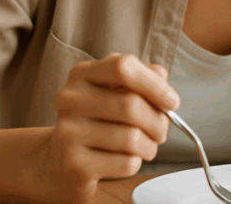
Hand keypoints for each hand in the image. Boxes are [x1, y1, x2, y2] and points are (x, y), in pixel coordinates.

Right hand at [33, 53, 178, 203]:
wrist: (58, 160)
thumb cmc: (96, 121)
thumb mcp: (114, 92)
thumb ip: (140, 78)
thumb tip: (161, 77)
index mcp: (82, 74)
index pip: (123, 67)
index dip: (154, 84)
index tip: (172, 101)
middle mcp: (70, 99)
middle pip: (131, 105)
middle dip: (158, 121)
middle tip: (161, 131)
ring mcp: (68, 132)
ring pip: (131, 137)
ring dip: (150, 145)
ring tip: (147, 146)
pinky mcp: (74, 164)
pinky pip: (125, 163)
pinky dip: (136, 162)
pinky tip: (127, 159)